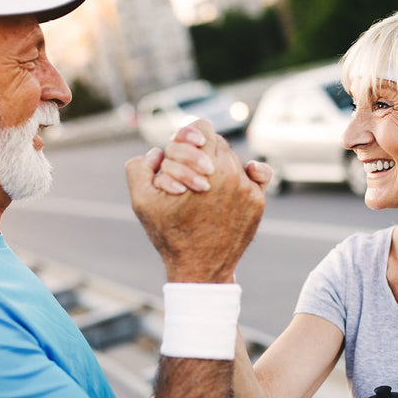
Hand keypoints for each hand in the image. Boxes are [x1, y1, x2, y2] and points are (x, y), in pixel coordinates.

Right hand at [126, 119, 266, 282]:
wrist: (201, 269)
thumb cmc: (170, 235)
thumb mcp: (142, 201)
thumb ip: (139, 167)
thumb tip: (156, 152)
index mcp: (205, 165)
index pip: (201, 128)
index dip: (188, 136)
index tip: (181, 151)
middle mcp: (231, 172)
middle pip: (217, 143)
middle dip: (201, 153)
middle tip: (190, 172)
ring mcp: (248, 187)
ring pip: (233, 159)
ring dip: (219, 166)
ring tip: (205, 187)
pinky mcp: (258, 201)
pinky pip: (257, 174)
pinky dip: (248, 173)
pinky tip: (238, 179)